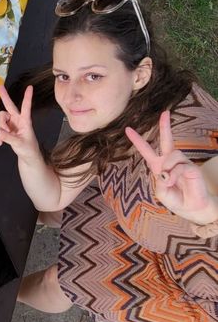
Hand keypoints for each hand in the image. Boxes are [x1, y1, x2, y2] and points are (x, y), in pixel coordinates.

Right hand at [0, 85, 39, 160]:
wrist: (28, 157)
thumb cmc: (28, 149)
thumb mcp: (19, 144)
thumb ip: (8, 137)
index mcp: (25, 121)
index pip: (26, 107)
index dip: (27, 97)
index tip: (30, 87)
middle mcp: (18, 120)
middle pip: (10, 106)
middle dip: (5, 97)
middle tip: (0, 87)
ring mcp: (12, 124)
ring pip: (2, 119)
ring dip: (0, 127)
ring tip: (3, 138)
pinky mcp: (7, 130)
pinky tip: (0, 143)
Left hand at [125, 110, 217, 224]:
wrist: (192, 209)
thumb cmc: (176, 199)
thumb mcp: (161, 193)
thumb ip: (159, 182)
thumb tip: (167, 172)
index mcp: (159, 166)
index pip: (147, 151)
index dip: (137, 140)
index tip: (128, 129)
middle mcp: (171, 161)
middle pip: (167, 140)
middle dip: (165, 126)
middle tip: (165, 113)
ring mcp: (182, 163)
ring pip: (172, 155)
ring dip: (168, 169)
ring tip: (169, 181)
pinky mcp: (192, 168)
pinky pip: (180, 167)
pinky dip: (175, 175)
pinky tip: (175, 182)